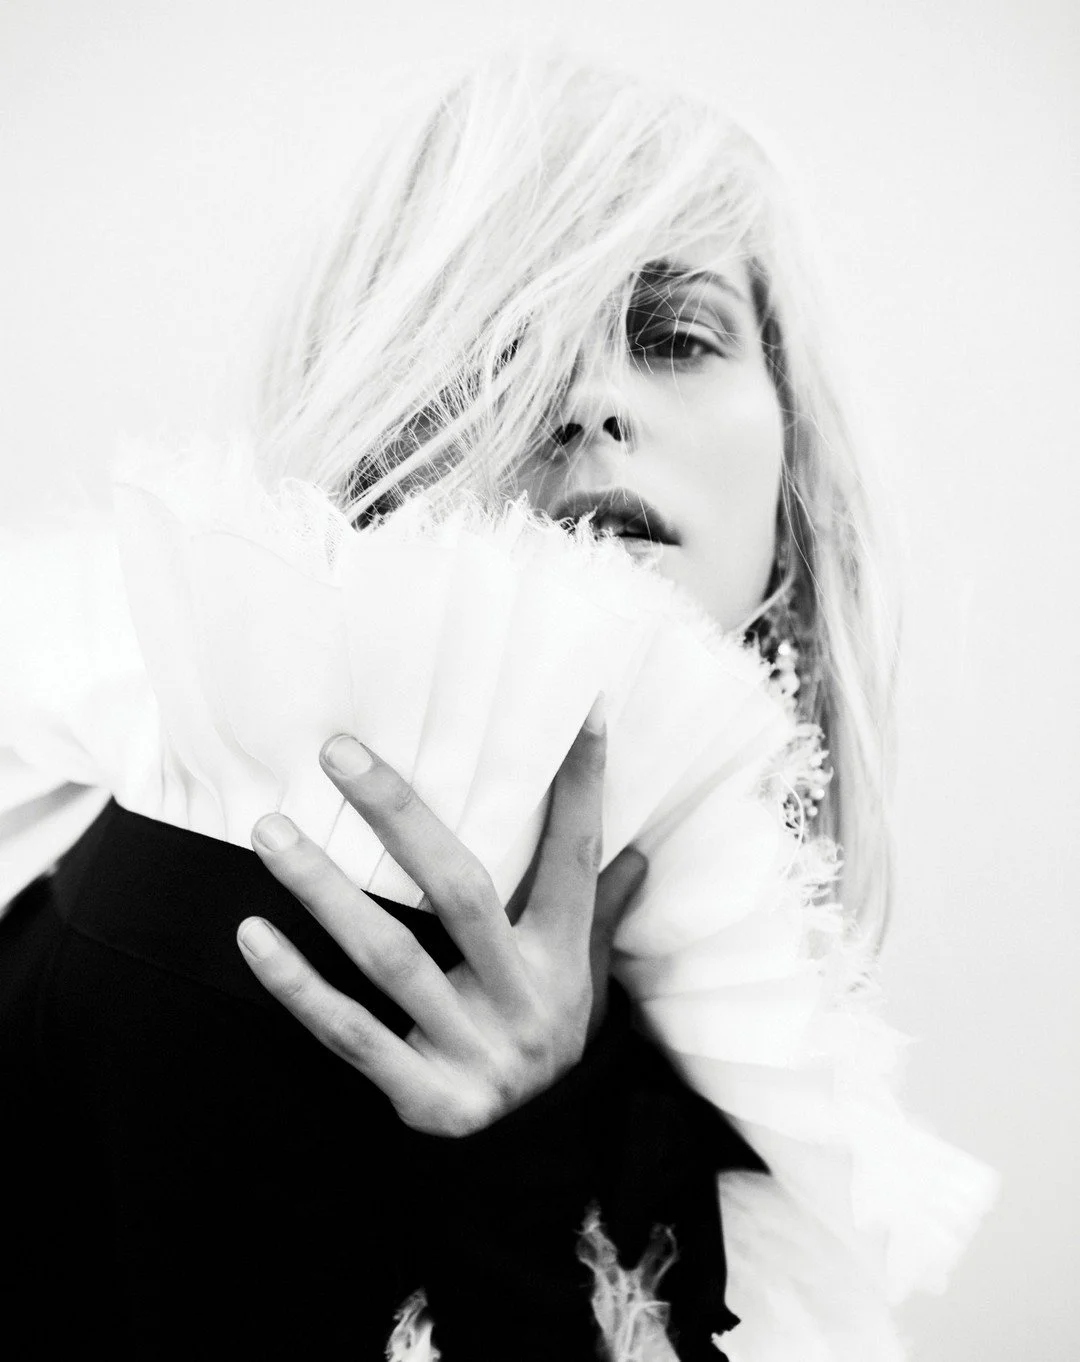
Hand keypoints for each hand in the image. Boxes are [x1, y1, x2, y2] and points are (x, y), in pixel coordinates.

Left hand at [237, 700, 646, 1136]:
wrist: (535, 1155)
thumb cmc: (545, 1031)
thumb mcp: (581, 974)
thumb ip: (598, 910)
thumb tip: (637, 853)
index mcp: (562, 957)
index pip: (574, 857)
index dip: (580, 786)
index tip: (578, 709)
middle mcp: (524, 998)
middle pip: (462, 891)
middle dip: (400, 815)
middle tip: (338, 752)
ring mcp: (473, 1050)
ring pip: (391, 958)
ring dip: (326, 890)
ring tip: (271, 831)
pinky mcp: (425, 1098)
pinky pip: (349, 1034)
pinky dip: (296, 987)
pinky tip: (251, 934)